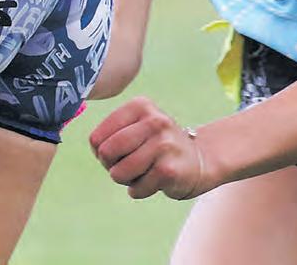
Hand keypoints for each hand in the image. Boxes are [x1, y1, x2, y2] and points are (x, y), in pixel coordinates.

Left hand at [89, 96, 206, 200]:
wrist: (200, 159)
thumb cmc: (157, 145)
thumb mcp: (137, 126)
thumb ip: (111, 133)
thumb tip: (96, 149)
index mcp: (140, 106)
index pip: (97, 137)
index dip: (100, 152)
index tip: (116, 153)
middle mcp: (153, 121)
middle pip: (106, 153)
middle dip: (111, 166)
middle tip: (126, 165)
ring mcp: (163, 145)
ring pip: (118, 173)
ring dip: (126, 180)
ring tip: (142, 172)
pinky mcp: (168, 170)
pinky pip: (136, 189)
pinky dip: (139, 190)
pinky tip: (153, 181)